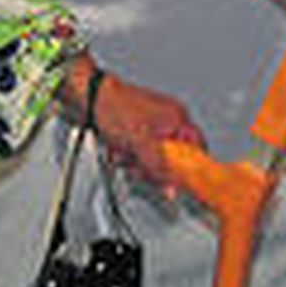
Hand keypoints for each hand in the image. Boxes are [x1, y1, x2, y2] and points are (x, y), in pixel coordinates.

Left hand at [78, 67, 205, 195]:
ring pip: (152, 156)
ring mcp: (150, 123)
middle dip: (153, 165)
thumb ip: (159, 168)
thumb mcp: (142, 144)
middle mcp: (167, 118)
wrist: (88, 97)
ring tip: (124, 153)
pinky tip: (117, 149)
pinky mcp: (134, 127)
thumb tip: (172, 188)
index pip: (197, 147)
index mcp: (177, 117)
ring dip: (136, 161)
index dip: (191, 166)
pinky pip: (138, 151)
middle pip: (172, 157)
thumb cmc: (115, 108)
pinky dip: (127, 154)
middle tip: (140, 164)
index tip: (181, 181)